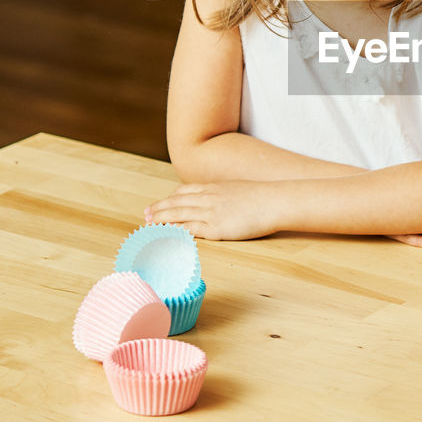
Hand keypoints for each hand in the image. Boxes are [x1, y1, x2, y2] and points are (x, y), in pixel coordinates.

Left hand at [144, 181, 273, 240]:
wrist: (276, 201)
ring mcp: (211, 212)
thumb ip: (230, 195)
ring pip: (178, 214)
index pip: (186, 191)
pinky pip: (189, 230)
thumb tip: (229, 201)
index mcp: (216, 187)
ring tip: (148, 224)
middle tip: (145, 215)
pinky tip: (166, 234)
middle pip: (177, 202)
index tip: (161, 202)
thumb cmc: (266, 196)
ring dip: (161, 219)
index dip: (171, 197)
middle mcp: (209, 198)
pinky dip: (175, 231)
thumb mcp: (243, 189)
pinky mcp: (216, 228)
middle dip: (159, 208)